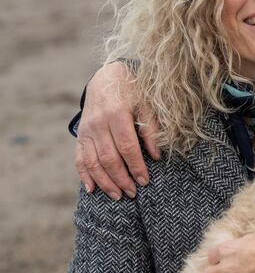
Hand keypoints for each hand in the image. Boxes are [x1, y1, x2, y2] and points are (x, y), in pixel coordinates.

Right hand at [75, 61, 160, 198]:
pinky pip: (79, 158)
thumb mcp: (147, 104)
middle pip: (109, 158)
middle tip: (133, 193)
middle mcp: (98, 124)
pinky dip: (84, 175)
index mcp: (117, 114)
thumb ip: (151, 128)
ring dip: (105, 182)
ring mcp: (86, 130)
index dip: (136, 166)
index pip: (127, 147)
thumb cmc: (133, 90)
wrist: (107, 77)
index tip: (145, 181)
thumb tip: (156, 155)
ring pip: (93, 162)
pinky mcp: (80, 135)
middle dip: (121, 179)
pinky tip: (93, 189)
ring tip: (117, 196)